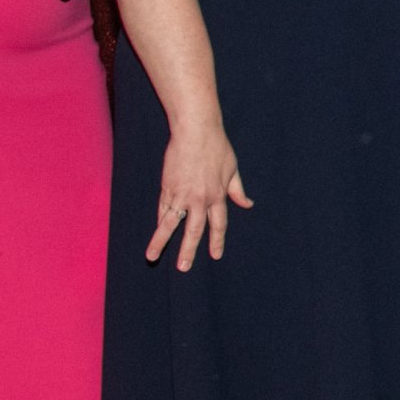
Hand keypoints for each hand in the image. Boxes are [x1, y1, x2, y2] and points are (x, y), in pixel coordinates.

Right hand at [149, 121, 251, 269]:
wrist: (196, 131)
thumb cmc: (217, 147)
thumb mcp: (232, 169)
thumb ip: (238, 190)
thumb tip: (248, 204)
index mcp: (218, 196)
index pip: (218, 225)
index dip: (217, 241)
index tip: (215, 255)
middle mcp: (199, 199)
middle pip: (193, 230)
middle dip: (188, 250)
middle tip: (183, 268)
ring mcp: (181, 194)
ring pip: (169, 224)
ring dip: (160, 242)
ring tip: (151, 257)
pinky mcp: (167, 187)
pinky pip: (162, 209)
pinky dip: (158, 222)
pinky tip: (155, 233)